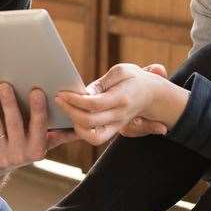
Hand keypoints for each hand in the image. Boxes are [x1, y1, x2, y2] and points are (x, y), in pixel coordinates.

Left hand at [0, 83, 77, 173]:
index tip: (36, 90)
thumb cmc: (20, 145)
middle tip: (4, 83)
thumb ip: (58, 134)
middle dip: (9, 103)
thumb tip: (83, 126)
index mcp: (37, 150)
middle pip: (14, 125)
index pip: (40, 127)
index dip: (38, 109)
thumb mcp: (40, 143)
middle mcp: (19, 156)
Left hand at [56, 63, 170, 145]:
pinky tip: (72, 120)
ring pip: (93, 137)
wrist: (151, 94)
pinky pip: (96, 138)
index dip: (75, 100)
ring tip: (66, 111)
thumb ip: (102, 82)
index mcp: (121, 99)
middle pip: (90, 121)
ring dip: (75, 126)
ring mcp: (117, 126)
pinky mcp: (113, 130)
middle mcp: (120, 116)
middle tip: (58, 99)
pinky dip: (81, 132)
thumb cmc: (134, 79)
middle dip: (70, 111)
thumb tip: (84, 92)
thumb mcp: (121, 72)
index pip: (94, 104)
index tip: (62, 93)